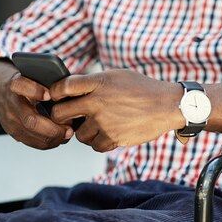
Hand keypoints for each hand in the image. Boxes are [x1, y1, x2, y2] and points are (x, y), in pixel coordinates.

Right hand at [0, 59, 72, 149]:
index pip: (21, 86)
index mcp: (14, 84)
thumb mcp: (32, 75)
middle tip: (69, 129)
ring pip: (33, 135)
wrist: (0, 91)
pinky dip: (49, 142)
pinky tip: (59, 138)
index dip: (35, 91)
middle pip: (31, 120)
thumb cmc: (24, 83)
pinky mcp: (13, 132)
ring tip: (67, 134)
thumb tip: (69, 94)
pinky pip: (33, 142)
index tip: (49, 95)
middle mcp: (10, 104)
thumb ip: (47, 82)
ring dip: (54, 138)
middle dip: (54, 128)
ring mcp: (10, 120)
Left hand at [49, 69, 183, 151]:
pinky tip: (108, 133)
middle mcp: (97, 102)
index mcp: (98, 82)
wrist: (167, 105)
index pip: (62, 87)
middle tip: (68, 118)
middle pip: (60, 113)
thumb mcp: (117, 76)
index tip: (56, 97)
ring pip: (78, 134)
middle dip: (61, 117)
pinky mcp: (113, 138)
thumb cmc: (142, 89)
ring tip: (97, 125)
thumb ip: (94, 82)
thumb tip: (71, 90)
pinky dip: (99, 142)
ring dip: (84, 132)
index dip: (54, 93)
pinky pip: (95, 145)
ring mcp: (104, 122)